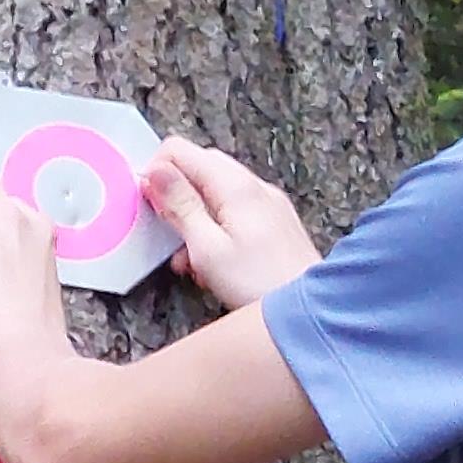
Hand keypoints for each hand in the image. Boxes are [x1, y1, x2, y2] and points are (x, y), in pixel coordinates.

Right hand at [142, 136, 319, 306]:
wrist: (313, 312)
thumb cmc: (259, 285)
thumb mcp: (207, 249)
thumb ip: (179, 206)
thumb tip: (154, 171)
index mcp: (234, 186)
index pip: (180, 150)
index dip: (156, 172)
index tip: (149, 205)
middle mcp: (254, 186)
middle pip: (200, 167)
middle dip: (175, 196)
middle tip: (167, 233)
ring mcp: (269, 203)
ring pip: (217, 191)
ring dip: (194, 218)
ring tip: (190, 259)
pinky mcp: (276, 223)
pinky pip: (236, 211)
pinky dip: (216, 228)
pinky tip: (213, 262)